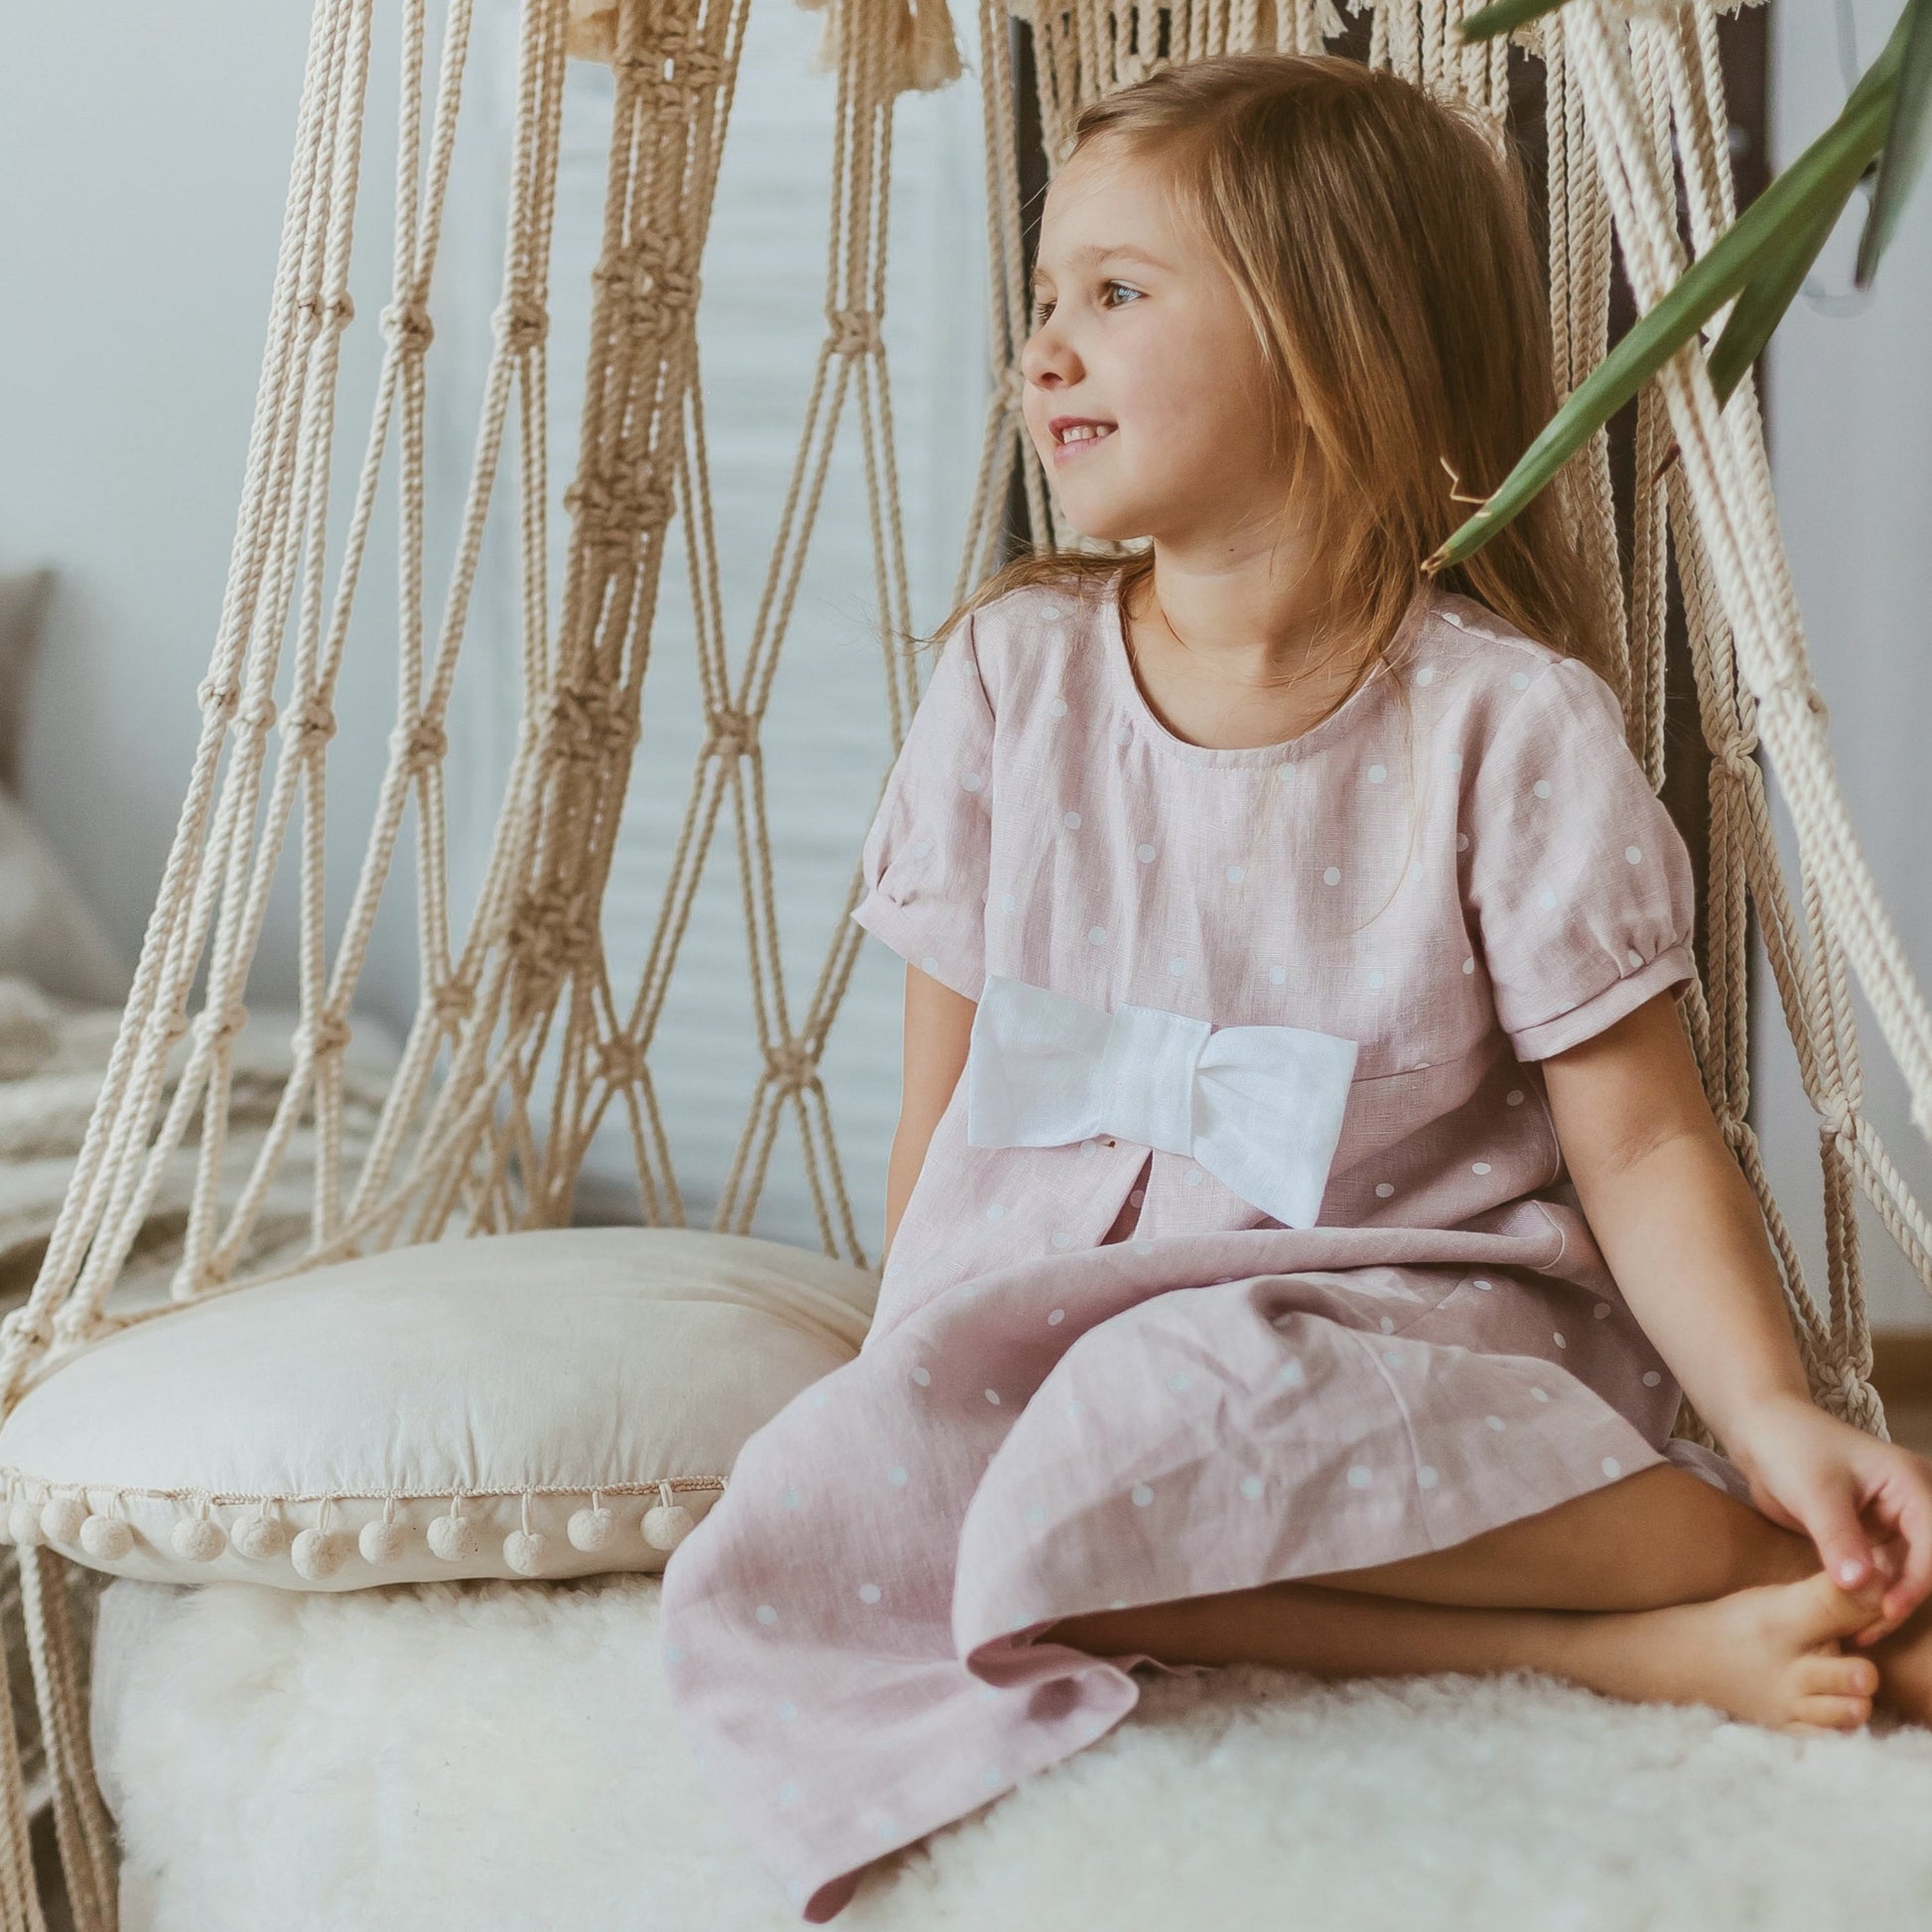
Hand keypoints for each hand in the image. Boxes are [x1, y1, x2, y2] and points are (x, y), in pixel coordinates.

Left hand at [1724, 1391, 1931, 1645]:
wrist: (1758, 1433)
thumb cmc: (1788, 1447)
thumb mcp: (1814, 1492)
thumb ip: (1838, 1538)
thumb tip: (1860, 1586)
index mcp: (1911, 1483)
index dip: (1914, 1582)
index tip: (1885, 1611)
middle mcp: (1912, 1505)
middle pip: (1925, 1565)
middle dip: (1903, 1599)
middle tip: (1867, 1631)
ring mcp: (1893, 1523)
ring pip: (1905, 1576)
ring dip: (1886, 1604)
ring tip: (1856, 1633)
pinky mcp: (1872, 1538)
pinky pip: (1882, 1575)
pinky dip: (1870, 1597)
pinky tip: (1850, 1621)